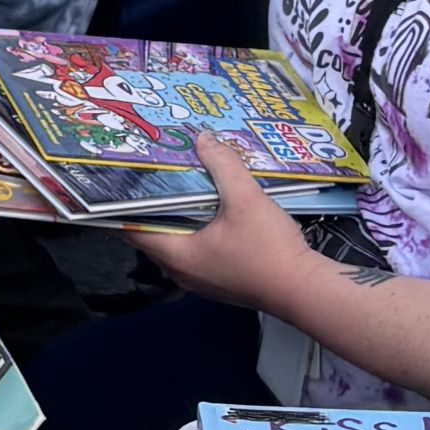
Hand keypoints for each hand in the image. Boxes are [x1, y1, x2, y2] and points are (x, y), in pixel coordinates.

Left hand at [124, 135, 323, 312]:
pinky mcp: (217, 280)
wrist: (304, 290)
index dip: (126, 202)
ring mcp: (199, 280)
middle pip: (152, 233)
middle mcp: (180, 272)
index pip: (132, 229)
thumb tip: (204, 139)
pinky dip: (194, 229)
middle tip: (155, 172)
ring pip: (175, 242)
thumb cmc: (270, 249)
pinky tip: (209, 208)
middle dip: (153, 204)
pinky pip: (194, 251)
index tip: (126, 177)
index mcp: (176, 255)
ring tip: (181, 184)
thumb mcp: (246, 199)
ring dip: (176, 216)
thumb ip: (223, 166)